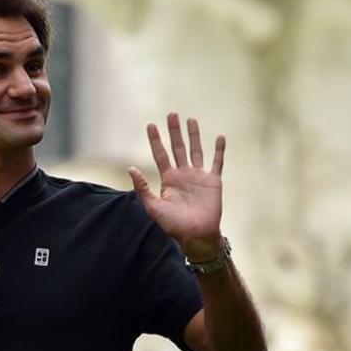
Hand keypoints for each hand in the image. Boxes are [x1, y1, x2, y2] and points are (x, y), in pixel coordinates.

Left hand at [128, 112, 224, 259]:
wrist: (197, 236)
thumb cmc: (174, 225)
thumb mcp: (154, 207)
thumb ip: (142, 188)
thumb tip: (130, 168)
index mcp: (169, 179)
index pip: (160, 155)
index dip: (155, 140)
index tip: (151, 125)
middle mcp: (183, 174)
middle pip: (178, 147)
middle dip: (174, 131)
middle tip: (172, 114)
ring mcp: (199, 176)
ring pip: (196, 150)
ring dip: (193, 135)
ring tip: (191, 119)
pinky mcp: (213, 181)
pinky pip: (217, 162)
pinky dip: (219, 150)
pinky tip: (220, 137)